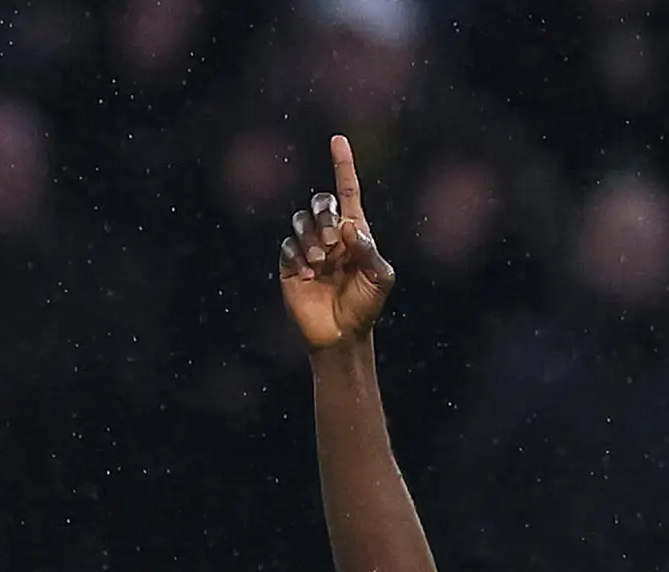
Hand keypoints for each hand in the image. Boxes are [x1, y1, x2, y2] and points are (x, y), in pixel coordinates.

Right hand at [278, 135, 395, 349]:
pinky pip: (288, 246)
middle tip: (335, 243)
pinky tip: (310, 276)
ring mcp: (309, 248)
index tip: (338, 140)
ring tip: (322, 263)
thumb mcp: (380, 278)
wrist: (342, 334)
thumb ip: (369, 249)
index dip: (343, 165)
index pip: (347, 191)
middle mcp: (330, 234)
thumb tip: (348, 226)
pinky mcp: (291, 265)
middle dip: (326, 216)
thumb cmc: (366, 305)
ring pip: (301, 220)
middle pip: (321, 202)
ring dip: (312, 238)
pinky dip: (299, 257)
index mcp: (355, 232)